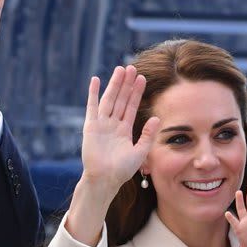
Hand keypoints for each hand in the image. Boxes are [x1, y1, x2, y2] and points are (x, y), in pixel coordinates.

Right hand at [81, 66, 159, 190]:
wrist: (104, 180)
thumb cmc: (121, 171)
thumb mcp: (140, 152)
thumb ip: (148, 135)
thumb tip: (156, 118)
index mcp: (124, 131)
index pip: (131, 107)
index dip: (136, 93)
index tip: (142, 78)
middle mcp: (112, 125)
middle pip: (121, 99)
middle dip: (126, 84)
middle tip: (132, 67)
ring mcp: (101, 125)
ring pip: (109, 100)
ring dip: (114, 84)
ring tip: (120, 69)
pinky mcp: (91, 127)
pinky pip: (92, 107)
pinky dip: (93, 93)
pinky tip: (96, 80)